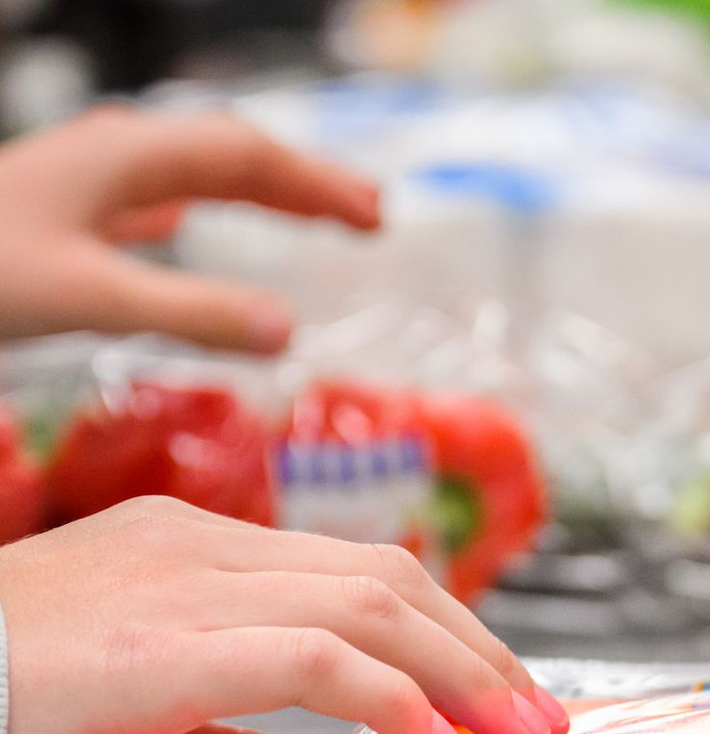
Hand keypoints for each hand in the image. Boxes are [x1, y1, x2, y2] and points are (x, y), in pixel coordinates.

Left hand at [0, 105, 380, 351]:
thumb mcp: (89, 298)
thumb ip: (189, 313)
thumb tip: (291, 332)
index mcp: (128, 158)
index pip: (248, 157)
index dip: (317, 185)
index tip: (377, 219)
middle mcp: (114, 156)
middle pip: (230, 155)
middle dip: (303, 183)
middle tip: (370, 217)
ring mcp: (87, 181)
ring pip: (193, 173)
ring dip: (257, 192)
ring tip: (311, 216)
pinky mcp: (63, 212)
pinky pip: (148, 199)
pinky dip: (191, 209)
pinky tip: (184, 224)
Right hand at [0, 497, 569, 733]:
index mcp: (200, 555)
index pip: (363, 576)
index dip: (449, 634)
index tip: (498, 692)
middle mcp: (203, 550)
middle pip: (388, 579)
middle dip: (478, 651)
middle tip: (536, 717)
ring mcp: (183, 583)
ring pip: (370, 606)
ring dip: (461, 673)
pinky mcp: (161, 641)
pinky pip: (313, 656)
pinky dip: (389, 698)